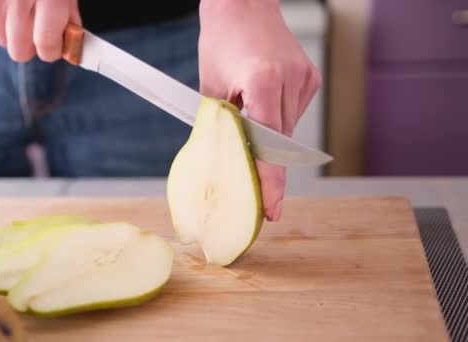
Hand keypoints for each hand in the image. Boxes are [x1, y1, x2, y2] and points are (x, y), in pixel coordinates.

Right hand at [0, 0, 81, 61]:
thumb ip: (68, 18)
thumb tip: (69, 47)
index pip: (46, 43)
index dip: (53, 50)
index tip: (55, 47)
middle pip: (19, 50)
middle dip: (32, 46)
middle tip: (39, 30)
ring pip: (2, 40)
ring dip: (14, 32)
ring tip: (23, 6)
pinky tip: (6, 0)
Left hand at [198, 0, 321, 221]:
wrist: (243, 5)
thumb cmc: (220, 42)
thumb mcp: (211, 87)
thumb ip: (220, 125)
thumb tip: (222, 162)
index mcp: (262, 81)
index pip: (268, 143)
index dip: (269, 181)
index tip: (271, 208)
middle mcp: (290, 80)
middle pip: (281, 144)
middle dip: (271, 171)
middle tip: (268, 204)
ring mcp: (304, 78)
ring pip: (288, 132)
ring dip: (271, 141)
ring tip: (250, 121)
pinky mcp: (311, 78)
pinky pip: (293, 114)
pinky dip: (278, 121)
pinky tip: (264, 103)